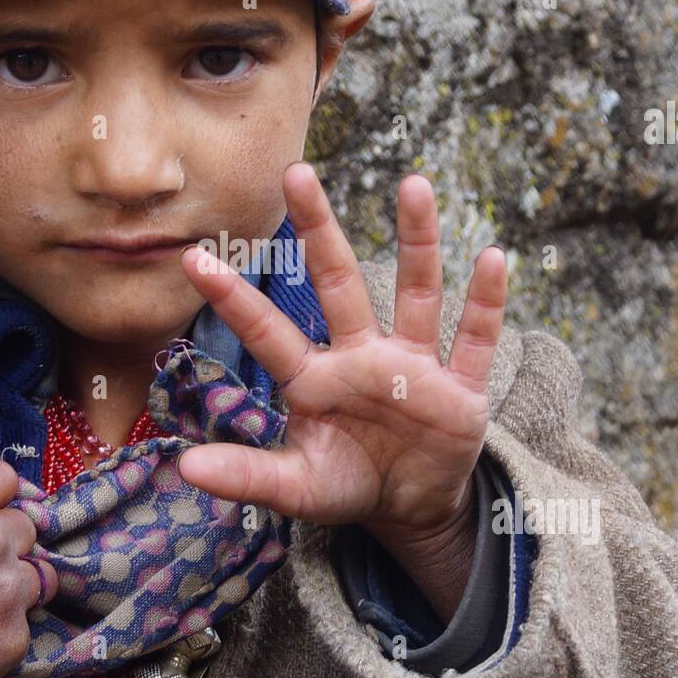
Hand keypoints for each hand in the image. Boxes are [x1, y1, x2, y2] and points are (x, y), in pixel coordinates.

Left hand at [177, 164, 506, 552]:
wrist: (411, 506)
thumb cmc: (346, 484)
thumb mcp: (297, 488)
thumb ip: (248, 476)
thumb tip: (185, 469)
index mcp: (314, 379)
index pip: (268, 332)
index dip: (234, 299)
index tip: (192, 257)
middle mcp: (361, 357)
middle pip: (338, 282)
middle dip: (319, 230)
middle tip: (295, 171)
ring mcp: (413, 365)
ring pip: (418, 292)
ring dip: (419, 241)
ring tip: (414, 185)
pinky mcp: (460, 388)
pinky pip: (474, 338)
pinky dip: (486, 303)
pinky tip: (493, 259)